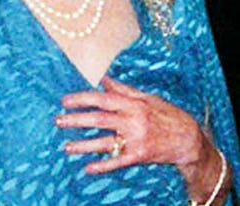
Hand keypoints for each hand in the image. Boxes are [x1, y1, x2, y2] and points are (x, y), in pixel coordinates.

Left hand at [56, 77, 228, 202]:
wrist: (190, 139)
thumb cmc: (167, 114)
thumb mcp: (147, 97)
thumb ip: (123, 89)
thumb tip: (103, 78)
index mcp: (133, 104)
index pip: (102, 99)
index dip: (82, 99)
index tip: (64, 101)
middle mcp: (133, 121)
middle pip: (99, 119)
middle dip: (76, 120)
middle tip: (58, 121)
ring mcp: (136, 140)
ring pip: (105, 142)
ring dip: (84, 145)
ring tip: (66, 147)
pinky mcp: (140, 156)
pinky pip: (118, 161)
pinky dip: (103, 166)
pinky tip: (88, 168)